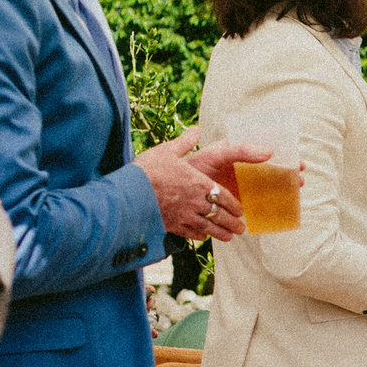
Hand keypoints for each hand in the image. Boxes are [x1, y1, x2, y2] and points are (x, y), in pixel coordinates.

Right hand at [136, 127, 254, 241]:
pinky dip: (199, 236)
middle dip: (231, 222)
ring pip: (208, 227)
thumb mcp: (167, 150)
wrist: (126, 193)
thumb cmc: (148, 170)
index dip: (233, 204)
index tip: (240, 210)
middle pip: (219, 215)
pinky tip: (203, 237)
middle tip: (240, 229)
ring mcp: (183, 215)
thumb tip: (196, 130)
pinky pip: (190, 233)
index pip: (223, 196)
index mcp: (198, 183)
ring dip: (221, 233)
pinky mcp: (171, 226)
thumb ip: (185, 142)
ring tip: (229, 237)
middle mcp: (194, 201)